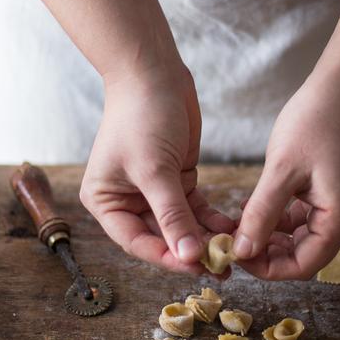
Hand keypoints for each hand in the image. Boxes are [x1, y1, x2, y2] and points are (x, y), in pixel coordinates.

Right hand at [80, 64, 234, 273]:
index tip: (196, 266)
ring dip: (204, 238)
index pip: (137, 242)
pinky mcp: (176, 178)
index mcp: (106, 201)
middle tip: (221, 267)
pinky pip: (194, 208)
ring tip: (232, 254)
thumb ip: (172, 215)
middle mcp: (127, 200)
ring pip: (180, 225)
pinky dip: (211, 219)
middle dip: (189, 251)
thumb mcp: (155, 170)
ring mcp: (153, 190)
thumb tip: (188, 256)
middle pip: (160, 237)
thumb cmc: (141, 116)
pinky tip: (231, 229)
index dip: (166, 257)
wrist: (154, 72)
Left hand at [233, 70, 339, 278]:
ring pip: (300, 236)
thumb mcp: (281, 170)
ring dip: (270, 235)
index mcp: (338, 217)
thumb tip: (242, 250)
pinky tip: (256, 206)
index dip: (267, 268)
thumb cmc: (316, 121)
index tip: (236, 256)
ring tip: (240, 225)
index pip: (302, 266)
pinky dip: (279, 216)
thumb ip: (262, 214)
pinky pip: (302, 215)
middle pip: (303, 254)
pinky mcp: (329, 188)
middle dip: (267, 253)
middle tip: (234, 242)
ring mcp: (337, 201)